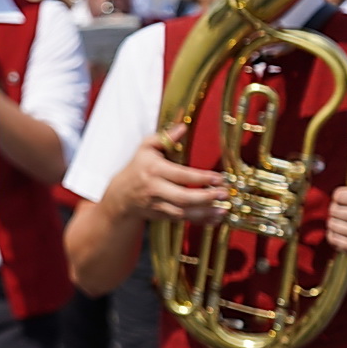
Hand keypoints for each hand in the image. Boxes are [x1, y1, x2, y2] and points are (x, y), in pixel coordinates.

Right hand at [102, 125, 227, 224]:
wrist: (121, 195)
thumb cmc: (138, 167)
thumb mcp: (146, 148)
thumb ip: (165, 137)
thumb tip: (183, 127)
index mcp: (154, 169)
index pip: (181, 175)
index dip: (201, 178)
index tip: (219, 178)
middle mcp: (155, 188)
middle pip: (182, 197)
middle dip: (206, 197)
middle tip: (225, 194)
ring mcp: (157, 204)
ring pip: (183, 212)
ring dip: (205, 212)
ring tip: (223, 209)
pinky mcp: (160, 216)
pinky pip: (181, 220)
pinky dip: (199, 220)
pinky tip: (214, 218)